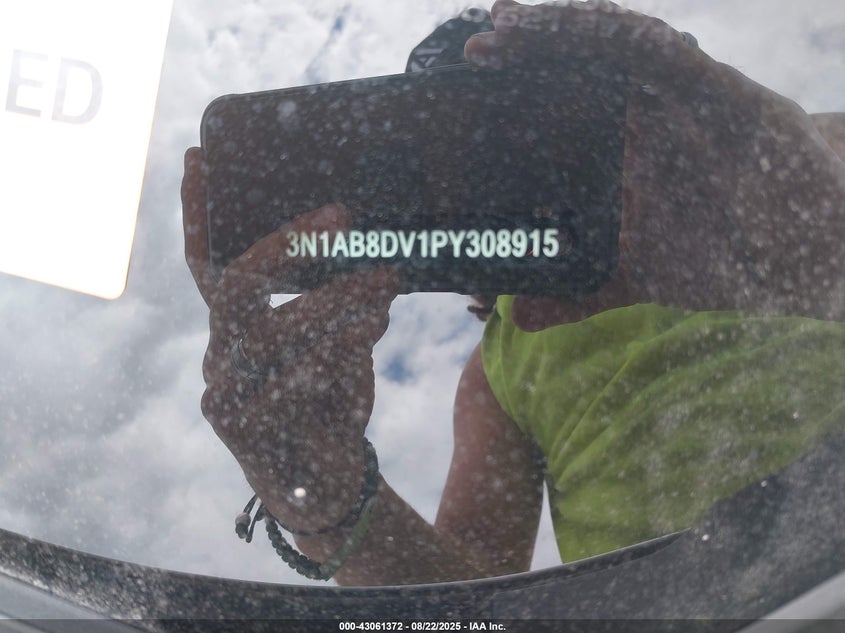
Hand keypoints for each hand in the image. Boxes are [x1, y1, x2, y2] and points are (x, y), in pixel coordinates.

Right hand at [182, 147, 396, 531]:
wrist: (322, 480)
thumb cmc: (327, 400)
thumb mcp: (340, 343)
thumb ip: (348, 303)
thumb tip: (382, 254)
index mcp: (236, 326)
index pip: (209, 262)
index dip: (200, 213)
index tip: (199, 157)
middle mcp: (222, 351)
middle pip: (235, 285)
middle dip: (287, 244)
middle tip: (342, 215)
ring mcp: (226, 391)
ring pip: (271, 330)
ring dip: (333, 299)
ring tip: (385, 276)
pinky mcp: (244, 429)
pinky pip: (292, 379)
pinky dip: (339, 349)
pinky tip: (373, 326)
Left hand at [467, 0, 844, 325]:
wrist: (817, 253)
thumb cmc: (729, 259)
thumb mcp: (640, 279)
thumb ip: (582, 293)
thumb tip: (519, 316)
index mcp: (630, 153)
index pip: (566, 108)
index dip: (521, 91)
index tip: (472, 84)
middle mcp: (654, 117)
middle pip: (583, 68)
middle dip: (530, 49)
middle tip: (475, 48)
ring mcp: (689, 101)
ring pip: (617, 48)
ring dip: (564, 33)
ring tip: (511, 25)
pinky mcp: (727, 95)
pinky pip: (670, 57)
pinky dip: (627, 39)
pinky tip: (585, 29)